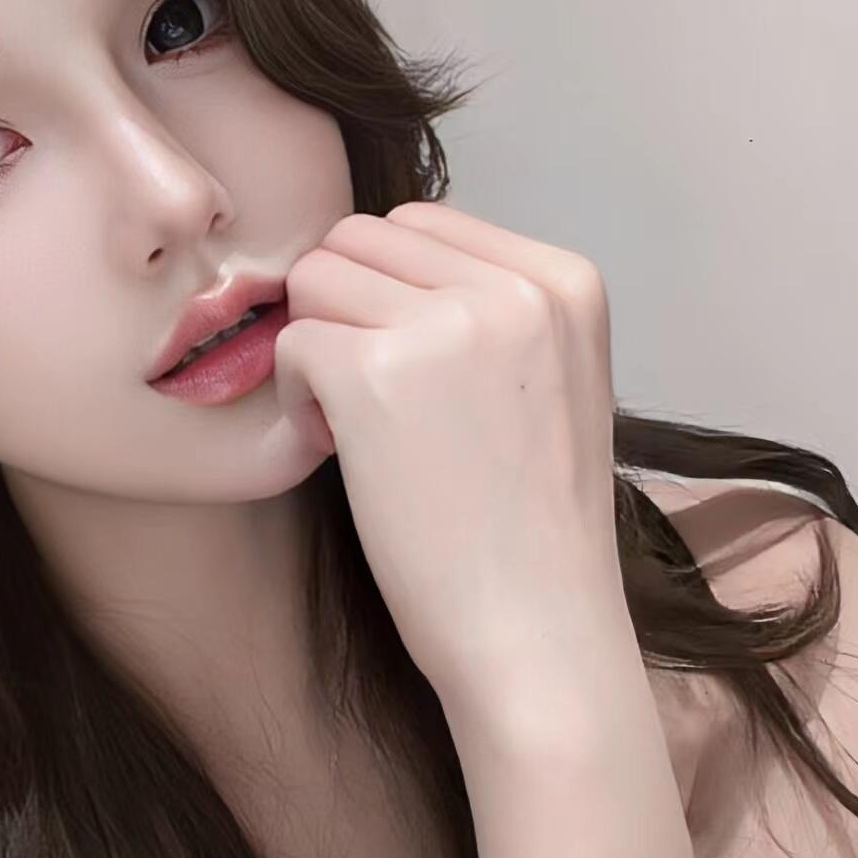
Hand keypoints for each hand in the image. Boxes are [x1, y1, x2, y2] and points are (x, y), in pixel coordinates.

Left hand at [272, 201, 629, 704]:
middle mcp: (513, 287)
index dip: (389, 295)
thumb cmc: (530, 529)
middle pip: (361, 237)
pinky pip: (291, 340)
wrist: (537, 633)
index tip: (414, 378)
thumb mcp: (553, 383)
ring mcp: (448, 326)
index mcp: (566, 280)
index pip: (421, 223)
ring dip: (317, 349)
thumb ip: (491, 311)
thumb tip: (379, 258)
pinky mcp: (376, 374)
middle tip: (372, 403)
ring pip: (317, 277)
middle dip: (345, 312)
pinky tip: (337, 453)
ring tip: (357, 427)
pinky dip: (295, 398)